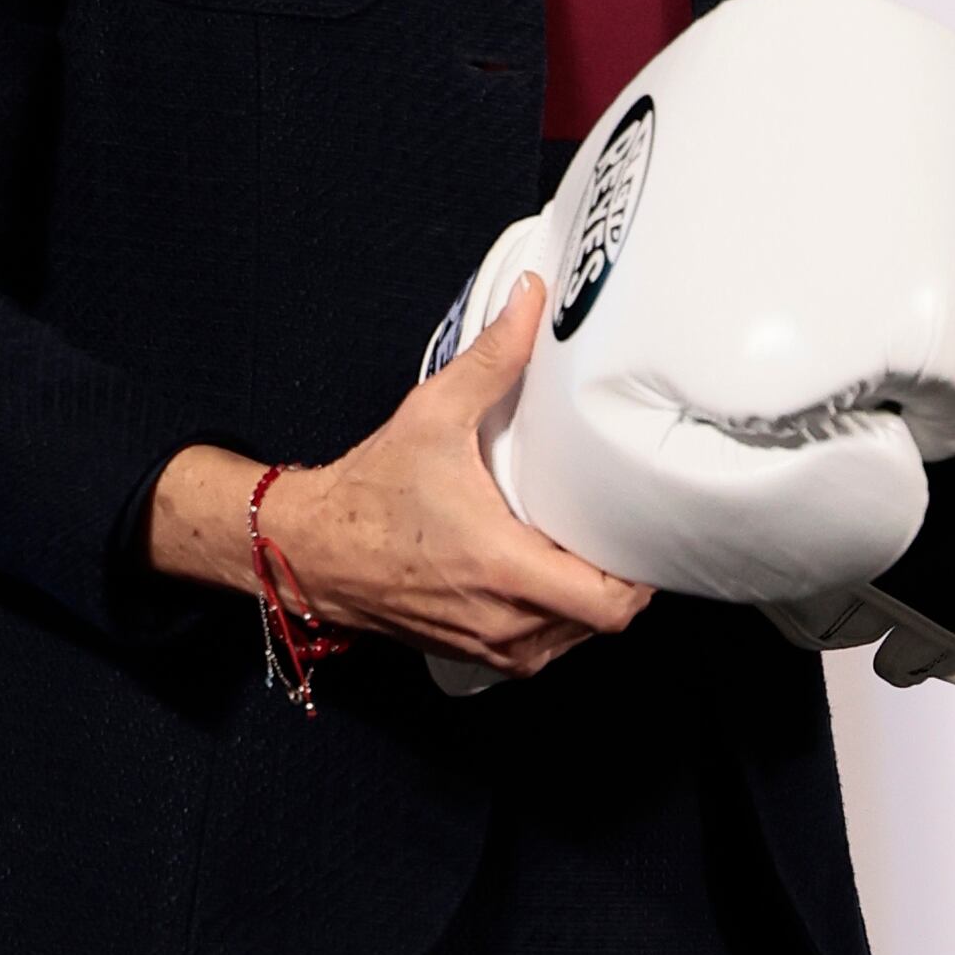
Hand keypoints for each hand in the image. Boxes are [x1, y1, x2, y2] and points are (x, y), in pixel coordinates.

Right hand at [147, 273, 650, 677]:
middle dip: (624, 578)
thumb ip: (493, 357)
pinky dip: (558, 619)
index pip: (610, 603)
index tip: (646, 526)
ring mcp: (489, 646)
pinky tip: (554, 574)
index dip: (641, 570)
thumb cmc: (369, 492)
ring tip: (593, 545)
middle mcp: (503, 621)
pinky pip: (542, 648)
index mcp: (504, 568)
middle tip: (626, 525)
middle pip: (604, 621)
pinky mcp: (475, 655)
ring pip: (575, 639)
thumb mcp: (434, 413)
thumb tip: (532, 300)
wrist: (309, 550)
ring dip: (591, 599)